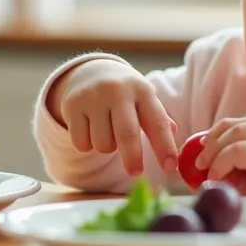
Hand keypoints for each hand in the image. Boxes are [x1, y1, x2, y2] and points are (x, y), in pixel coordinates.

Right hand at [49, 59, 178, 176]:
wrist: (91, 72)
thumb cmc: (126, 94)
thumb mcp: (144, 100)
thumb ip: (159, 119)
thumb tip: (173, 132)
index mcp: (142, 90)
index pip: (157, 122)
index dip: (164, 146)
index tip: (170, 167)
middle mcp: (118, 90)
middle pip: (127, 134)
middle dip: (133, 158)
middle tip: (136, 173)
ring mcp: (93, 97)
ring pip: (103, 144)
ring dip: (107, 148)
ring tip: (107, 132)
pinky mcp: (72, 105)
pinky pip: (82, 143)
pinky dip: (87, 145)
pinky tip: (89, 129)